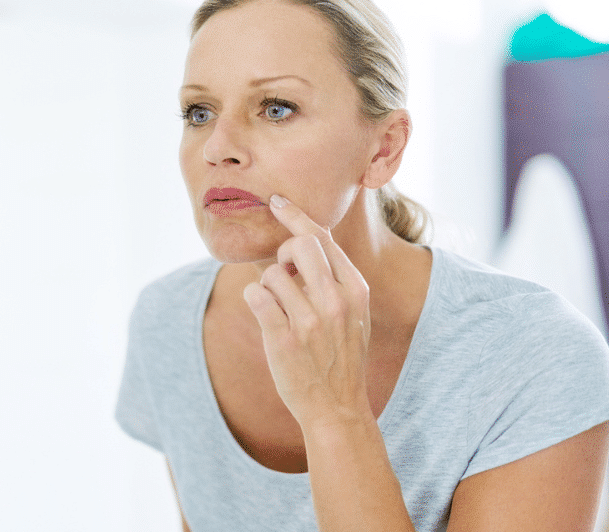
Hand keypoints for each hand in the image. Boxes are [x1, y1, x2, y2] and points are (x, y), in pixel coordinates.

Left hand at [242, 195, 370, 429]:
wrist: (337, 407)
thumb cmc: (340, 355)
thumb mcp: (353, 313)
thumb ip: (334, 278)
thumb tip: (298, 240)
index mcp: (355, 289)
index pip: (322, 238)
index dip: (296, 216)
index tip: (278, 201)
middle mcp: (336, 301)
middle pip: (297, 245)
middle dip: (282, 254)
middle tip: (284, 277)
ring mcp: (311, 321)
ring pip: (271, 272)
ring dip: (266, 285)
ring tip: (279, 308)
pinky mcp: (284, 339)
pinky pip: (255, 295)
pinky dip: (253, 298)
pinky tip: (264, 313)